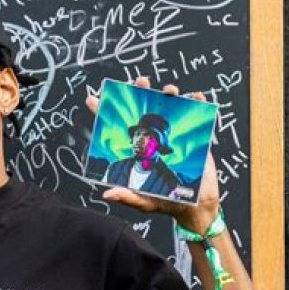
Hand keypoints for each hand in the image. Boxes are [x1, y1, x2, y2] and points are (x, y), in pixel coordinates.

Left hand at [85, 77, 220, 233]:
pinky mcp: (192, 138)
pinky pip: (195, 117)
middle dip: (139, 91)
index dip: (103, 113)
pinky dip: (196, 104)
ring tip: (169, 91)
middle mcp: (152, 139)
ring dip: (168, 94)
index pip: (116, 128)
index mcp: (135, 150)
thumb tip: (107, 193)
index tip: (92, 99)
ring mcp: (172, 136)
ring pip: (168, 108)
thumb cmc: (164, 202)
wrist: (194, 207)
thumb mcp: (142, 201)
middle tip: (140, 82)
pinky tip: (195, 98)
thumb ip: (126, 196)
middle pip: (142, 109)